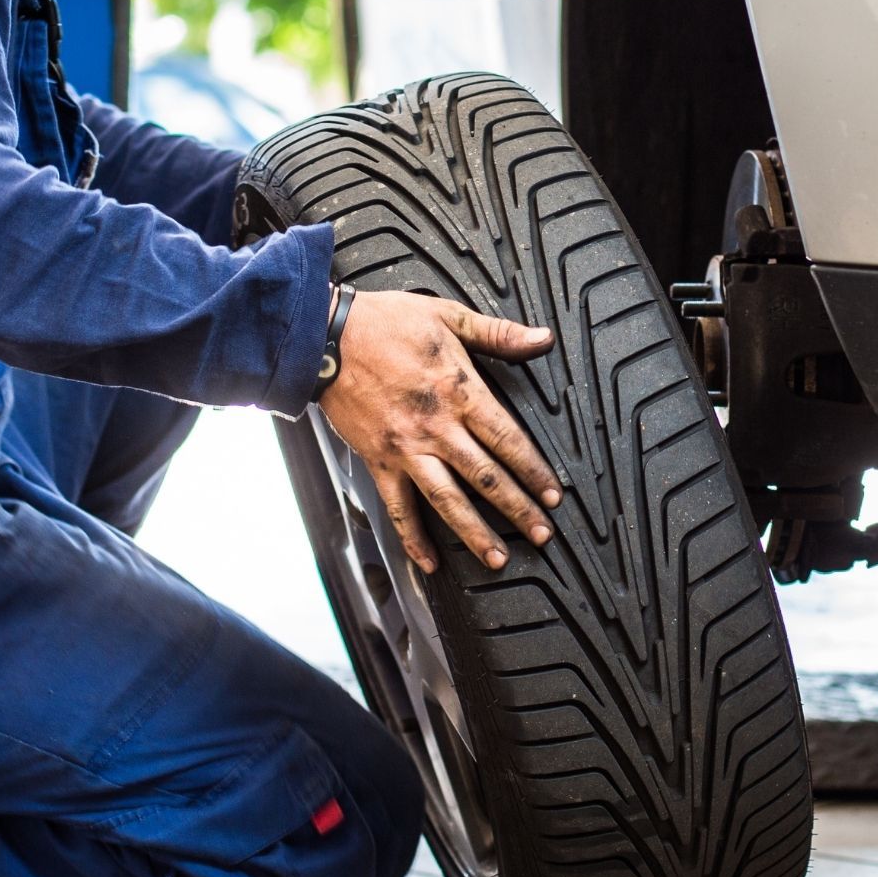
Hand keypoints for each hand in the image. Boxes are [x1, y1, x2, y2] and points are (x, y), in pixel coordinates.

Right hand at [319, 290, 561, 573]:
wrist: (324, 337)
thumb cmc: (383, 323)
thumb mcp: (448, 315)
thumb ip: (499, 333)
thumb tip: (542, 338)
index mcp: (459, 391)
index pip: (507, 439)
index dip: (534, 470)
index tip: (553, 494)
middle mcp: (436, 427)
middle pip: (485, 477)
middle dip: (517, 509)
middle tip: (541, 534)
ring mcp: (406, 448)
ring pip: (447, 500)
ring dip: (474, 533)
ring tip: (496, 558)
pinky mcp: (378, 460)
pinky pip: (398, 506)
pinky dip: (412, 537)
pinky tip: (428, 561)